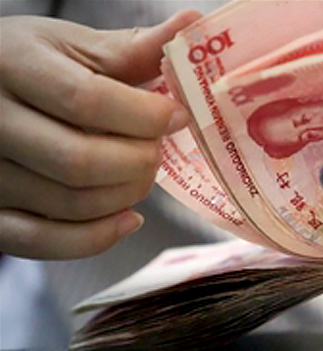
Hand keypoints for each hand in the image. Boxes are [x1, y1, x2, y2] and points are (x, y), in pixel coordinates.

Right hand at [0, 12, 200, 258]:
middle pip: (79, 161)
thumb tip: (195, 26)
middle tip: (158, 148)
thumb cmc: (29, 65)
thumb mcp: (72, 46)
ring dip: (127, 195)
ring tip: (142, 171)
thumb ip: (132, 50)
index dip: (144, 115)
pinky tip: (129, 219)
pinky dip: (97, 238)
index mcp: (12, 66)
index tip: (177, 116)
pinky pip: (44, 242)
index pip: (86, 101)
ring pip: (70, 203)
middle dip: (139, 161)